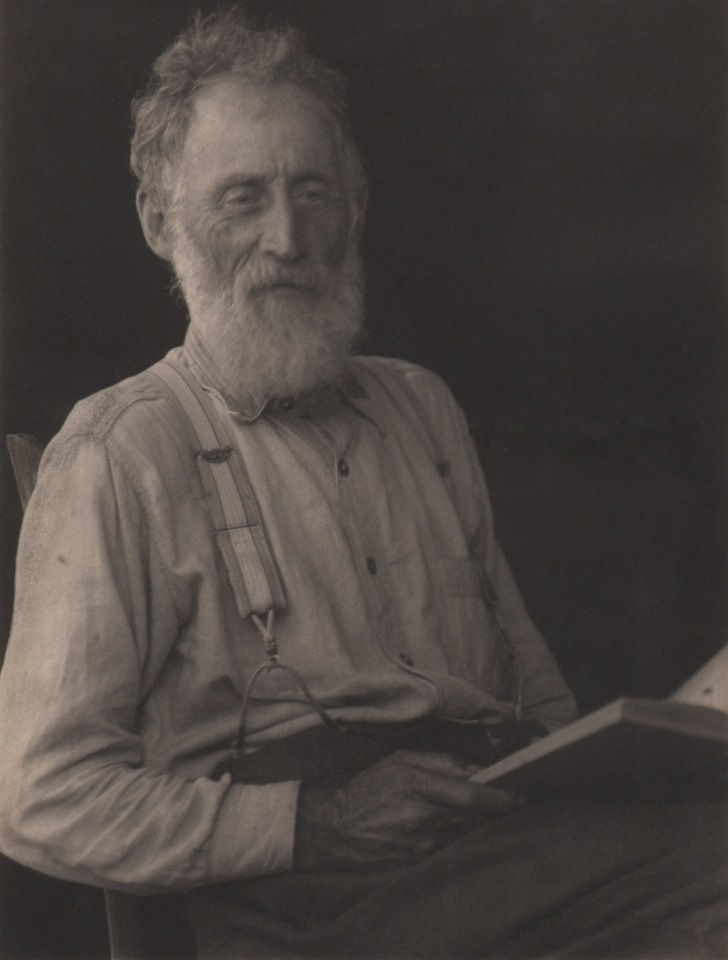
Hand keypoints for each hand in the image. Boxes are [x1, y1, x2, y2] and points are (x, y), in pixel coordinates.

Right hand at [293, 749, 520, 870]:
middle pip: (476, 817)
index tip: (522, 792)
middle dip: (500, 809)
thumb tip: (478, 767)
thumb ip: (441, 760)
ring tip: (494, 810)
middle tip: (518, 799)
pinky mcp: (419, 860)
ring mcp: (421, 843)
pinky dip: (462, 835)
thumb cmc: (369, 787)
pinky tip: (464, 826)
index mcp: (417, 783)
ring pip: (467, 832)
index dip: (502, 796)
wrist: (333, 828)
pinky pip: (452, 846)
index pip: (472, 795)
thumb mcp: (400, 759)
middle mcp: (422, 816)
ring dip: (483, 823)